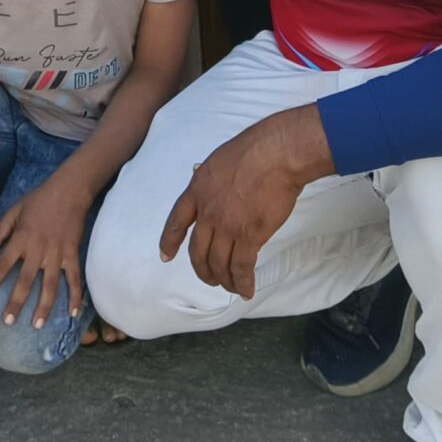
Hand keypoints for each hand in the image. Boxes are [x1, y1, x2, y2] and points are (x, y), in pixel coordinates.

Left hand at [0, 174, 92, 330]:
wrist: (69, 191)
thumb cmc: (39, 200)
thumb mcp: (14, 211)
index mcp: (21, 239)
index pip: (3, 264)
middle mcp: (38, 250)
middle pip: (25, 281)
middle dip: (16, 303)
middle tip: (8, 321)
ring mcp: (57, 254)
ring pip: (50, 286)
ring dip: (44, 307)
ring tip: (37, 325)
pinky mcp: (72, 254)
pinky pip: (74, 279)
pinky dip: (75, 296)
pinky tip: (73, 313)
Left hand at [158, 105, 330, 298]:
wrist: (276, 154)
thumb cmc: (254, 151)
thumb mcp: (218, 161)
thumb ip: (212, 181)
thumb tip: (215, 190)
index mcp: (197, 190)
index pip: (177, 221)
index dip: (170, 241)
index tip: (165, 256)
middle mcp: (207, 211)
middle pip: (197, 251)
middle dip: (202, 269)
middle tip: (209, 278)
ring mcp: (226, 225)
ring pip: (218, 263)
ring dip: (224, 279)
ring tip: (231, 286)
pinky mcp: (249, 236)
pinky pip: (241, 267)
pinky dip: (242, 283)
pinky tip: (246, 290)